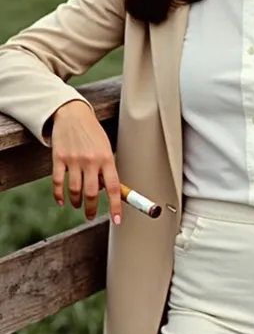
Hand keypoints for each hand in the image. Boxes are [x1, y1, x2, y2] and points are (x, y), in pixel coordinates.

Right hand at [51, 100, 121, 223]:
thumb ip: (106, 167)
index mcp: (106, 158)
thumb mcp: (105, 146)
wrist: (73, 113)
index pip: (114, 187)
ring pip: (75, 191)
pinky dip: (59, 195)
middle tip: (91, 215)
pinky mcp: (58, 158)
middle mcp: (91, 160)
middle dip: (92, 209)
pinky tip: (61, 200)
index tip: (116, 219)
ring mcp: (74, 160)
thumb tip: (107, 190)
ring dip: (76, 203)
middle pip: (92, 193)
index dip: (115, 206)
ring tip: (78, 205)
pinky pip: (58, 183)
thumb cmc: (92, 131)